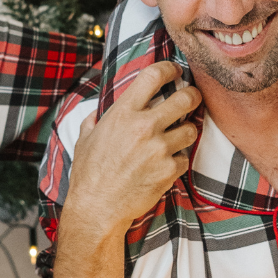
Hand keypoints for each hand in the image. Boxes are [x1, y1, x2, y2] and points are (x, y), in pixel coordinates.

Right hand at [65, 62, 201, 243]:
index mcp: (123, 113)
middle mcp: (144, 127)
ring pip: (191, 129)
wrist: (98, 209)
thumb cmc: (89, 174)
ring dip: (186, 130)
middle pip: (185, 98)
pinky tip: (165, 165)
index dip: (169, 69)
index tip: (175, 71)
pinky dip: (178, 161)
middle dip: (192, 95)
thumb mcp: (84, 139)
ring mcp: (159, 149)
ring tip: (178, 136)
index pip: (153, 76)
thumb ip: (94, 120)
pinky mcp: (169, 170)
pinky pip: (185, 158)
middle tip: (192, 98)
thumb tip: (98, 112)